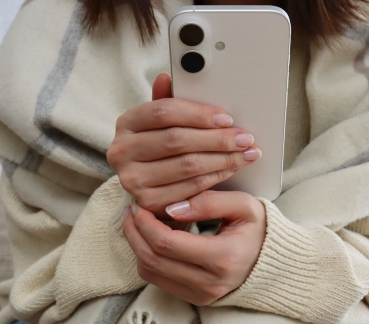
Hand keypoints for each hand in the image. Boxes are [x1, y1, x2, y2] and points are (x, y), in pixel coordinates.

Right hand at [107, 73, 261, 214]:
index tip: (226, 119)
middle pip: (177, 140)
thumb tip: (166, 77)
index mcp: (126, 123)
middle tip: (244, 138)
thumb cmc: (158, 148)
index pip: (164, 112)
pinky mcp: (149, 202)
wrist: (147, 185)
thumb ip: (167, 101)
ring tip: (245, 153)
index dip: (199, 114)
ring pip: (187, 166)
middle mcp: (122, 152)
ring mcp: (133, 179)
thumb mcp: (160, 123)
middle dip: (217, 139)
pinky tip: (231, 168)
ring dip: (223, 159)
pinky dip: (216, 177)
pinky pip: (191, 188)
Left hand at [122, 190, 265, 305]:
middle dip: (135, 233)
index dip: (145, 223)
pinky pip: (158, 280)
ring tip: (138, 223)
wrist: (272, 261)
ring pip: (150, 272)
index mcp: (223, 258)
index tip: (139, 204)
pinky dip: (148, 258)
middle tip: (131, 211)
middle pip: (153, 259)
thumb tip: (171, 208)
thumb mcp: (243, 206)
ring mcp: (202, 295)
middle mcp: (211, 283)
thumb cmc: (258, 229)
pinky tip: (151, 239)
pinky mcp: (195, 299)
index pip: (167, 243)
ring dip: (137, 246)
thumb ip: (208, 202)